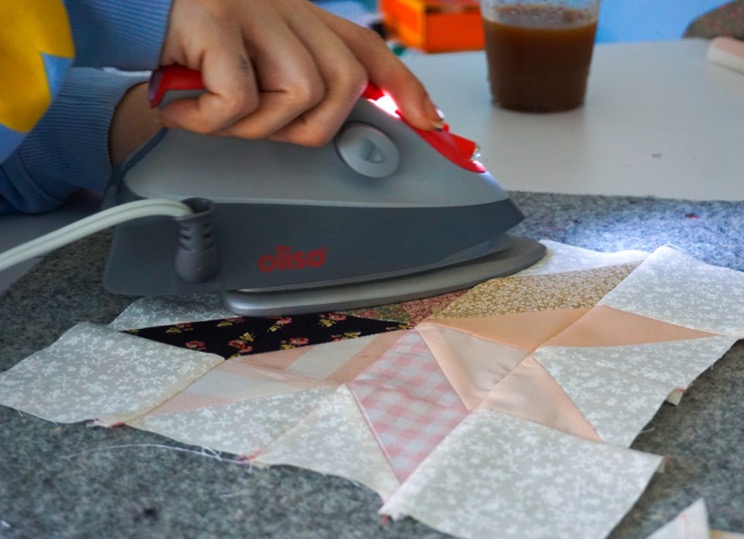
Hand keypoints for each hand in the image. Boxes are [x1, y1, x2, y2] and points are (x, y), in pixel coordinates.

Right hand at [159, 0, 443, 145]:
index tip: (430, 120)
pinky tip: (180, 107)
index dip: (404, 86)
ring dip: (253, 125)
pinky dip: (209, 119)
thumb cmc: (181, 40)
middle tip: (258, 127)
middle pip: (343, 84)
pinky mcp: (214, 21)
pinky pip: (239, 99)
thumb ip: (286, 77)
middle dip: (307, 128)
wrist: (120, 6)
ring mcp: (253, 11)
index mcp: (297, 16)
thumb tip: (323, 122)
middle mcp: (285, 8)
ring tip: (211, 111)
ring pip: (300, 95)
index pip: (366, 49)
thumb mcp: (247, 57)